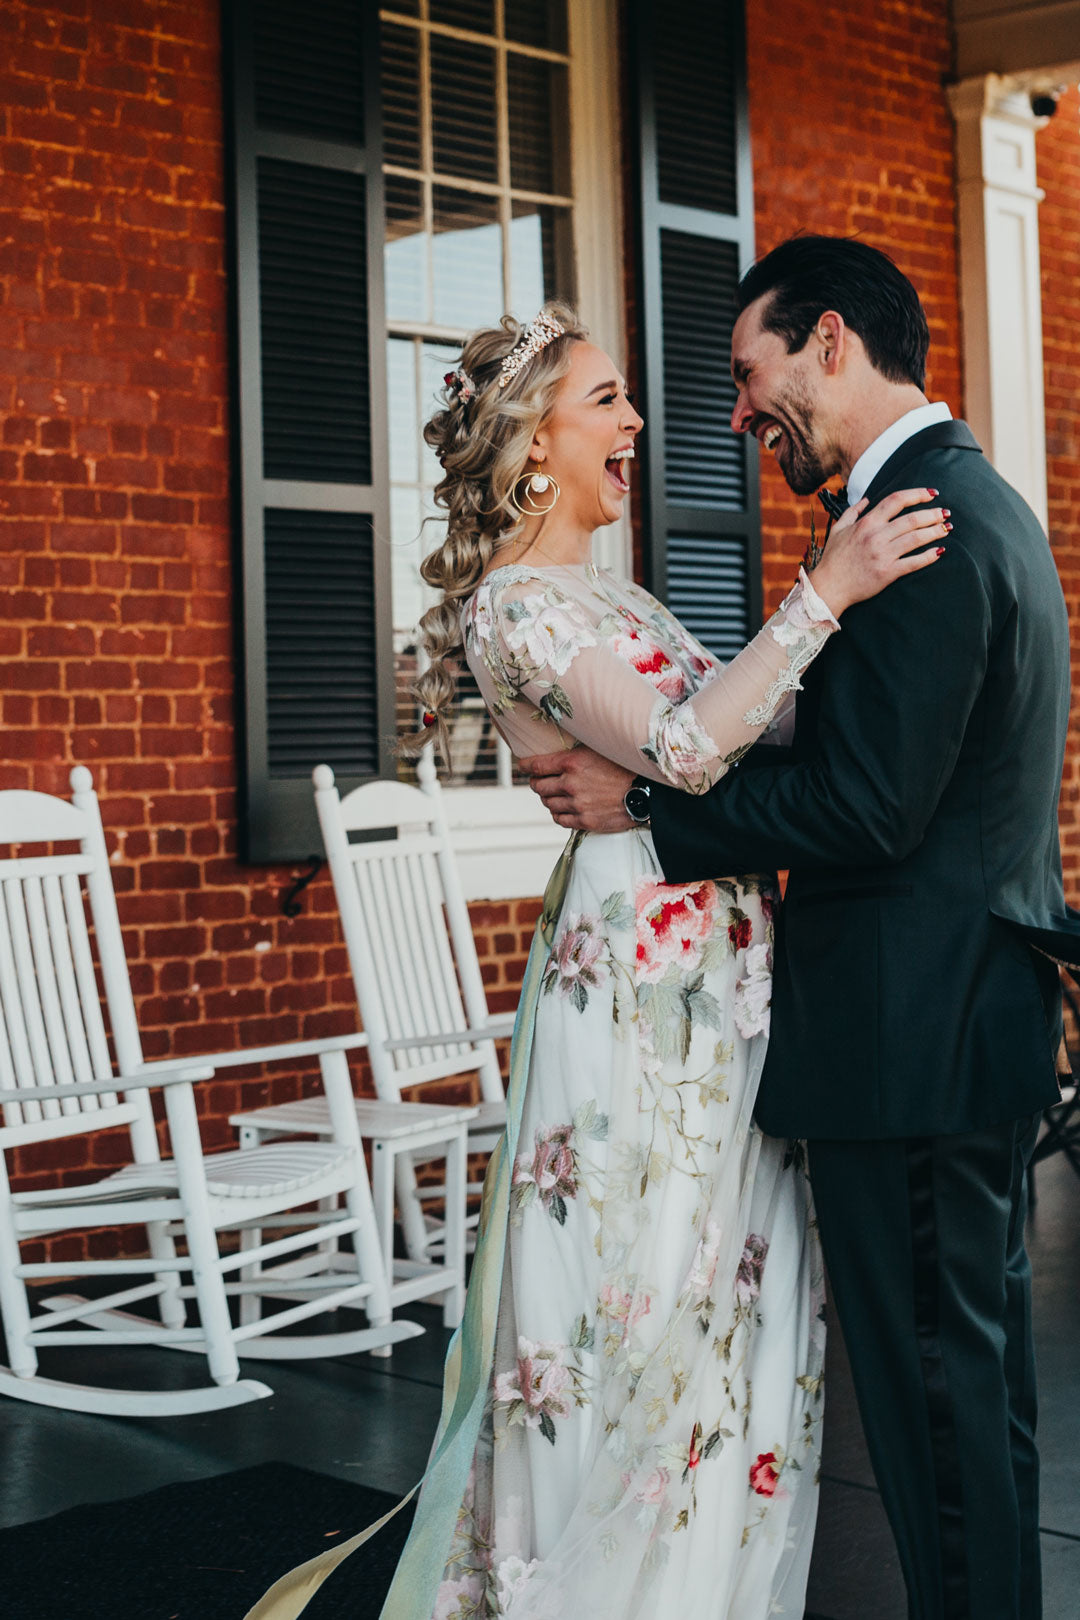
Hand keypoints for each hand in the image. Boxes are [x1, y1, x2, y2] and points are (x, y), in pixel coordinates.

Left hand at [522, 746, 635, 831]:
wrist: (647, 792)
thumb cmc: (625, 767)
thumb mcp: (600, 749)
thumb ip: (578, 753)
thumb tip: (560, 752)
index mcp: (572, 762)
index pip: (536, 765)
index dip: (525, 765)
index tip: (523, 765)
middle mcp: (571, 784)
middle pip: (538, 786)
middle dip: (536, 782)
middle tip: (540, 781)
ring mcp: (577, 804)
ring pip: (548, 803)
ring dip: (548, 798)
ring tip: (554, 794)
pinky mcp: (585, 821)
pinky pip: (559, 819)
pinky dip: (557, 813)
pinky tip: (562, 808)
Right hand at [812, 487, 948, 615]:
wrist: (828, 587)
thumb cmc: (833, 559)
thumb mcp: (838, 530)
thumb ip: (853, 512)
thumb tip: (867, 499)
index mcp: (867, 523)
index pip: (897, 500)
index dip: (918, 494)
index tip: (932, 493)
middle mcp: (876, 536)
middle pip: (912, 519)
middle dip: (933, 514)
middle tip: (945, 513)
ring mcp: (883, 554)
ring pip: (916, 538)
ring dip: (935, 532)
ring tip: (947, 528)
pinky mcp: (887, 573)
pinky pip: (913, 562)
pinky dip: (929, 556)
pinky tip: (939, 551)